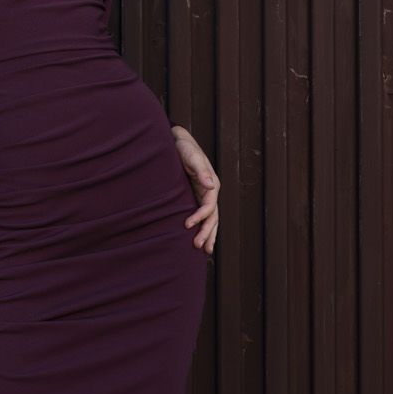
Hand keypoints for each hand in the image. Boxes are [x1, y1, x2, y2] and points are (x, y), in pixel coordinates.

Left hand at [169, 124, 219, 254]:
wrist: (179, 141)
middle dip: (208, 232)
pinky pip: (203, 215)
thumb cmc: (185, 148)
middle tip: (199, 247)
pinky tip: (199, 237)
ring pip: (211, 219)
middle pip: (213, 216)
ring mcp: (204, 195)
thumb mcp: (192, 157)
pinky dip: (203, 227)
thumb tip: (211, 186)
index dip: (200, 217)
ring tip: (205, 251)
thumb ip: (201, 171)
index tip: (187, 225)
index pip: (210, 206)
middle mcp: (211, 191)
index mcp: (212, 183)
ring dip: (209, 234)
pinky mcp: (196, 196)